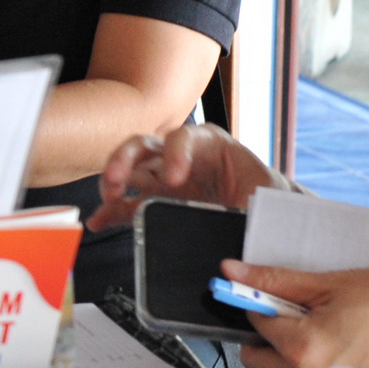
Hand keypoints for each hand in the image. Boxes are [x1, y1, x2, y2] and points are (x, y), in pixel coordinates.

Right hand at [90, 124, 283, 226]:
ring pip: (130, 170)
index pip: (185, 138)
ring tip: (108, 198)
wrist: (269, 216)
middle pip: (145, 146)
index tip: (173, 178)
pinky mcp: (157, 202)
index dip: (175, 154)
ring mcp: (165, 178)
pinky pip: (128, 204)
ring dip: (113, 180)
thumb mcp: (265, 198)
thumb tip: (244, 230)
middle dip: (126, 159)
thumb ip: (253, 208)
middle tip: (117, 179)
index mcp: (212, 145)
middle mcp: (182, 156)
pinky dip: (112, 212)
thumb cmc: (269, 199)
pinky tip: (99, 221)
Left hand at [220, 258, 368, 367]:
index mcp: (302, 350)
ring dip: (288, 345)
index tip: (261, 285)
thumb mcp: (333, 283)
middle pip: (258, 355)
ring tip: (326, 320)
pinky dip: (312, 360)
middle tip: (296, 304)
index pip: (253, 321)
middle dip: (267, 328)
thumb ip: (278, 281)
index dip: (255, 298)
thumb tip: (235, 272)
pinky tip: (341, 338)